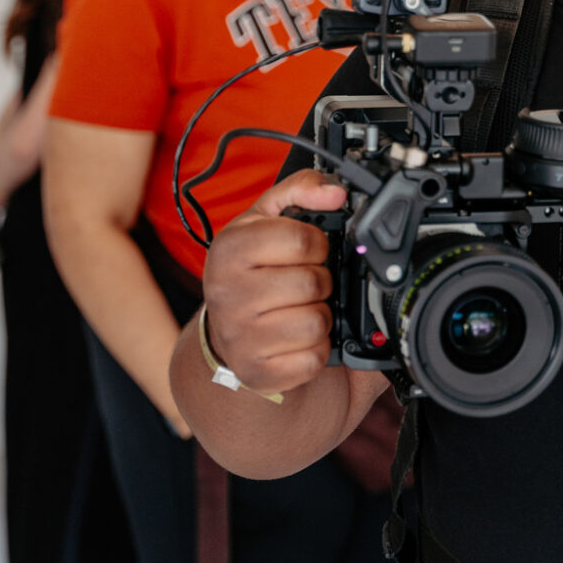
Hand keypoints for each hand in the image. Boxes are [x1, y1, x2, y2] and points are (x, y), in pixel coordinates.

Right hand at [202, 168, 345, 397]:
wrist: (227, 333)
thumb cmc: (251, 271)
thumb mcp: (268, 219)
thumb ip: (303, 190)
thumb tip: (335, 192)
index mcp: (230, 249)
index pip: (301, 239)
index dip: (317, 244)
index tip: (309, 250)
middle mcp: (227, 293)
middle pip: (313, 282)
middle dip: (320, 281)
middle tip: (304, 283)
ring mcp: (239, 337)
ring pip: (316, 322)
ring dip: (320, 316)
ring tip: (300, 309)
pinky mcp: (258, 371)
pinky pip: (313, 359)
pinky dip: (316, 350)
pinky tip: (296, 339)